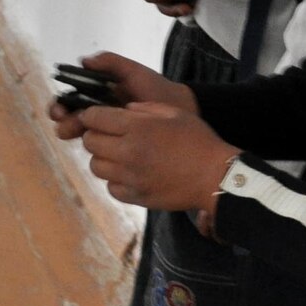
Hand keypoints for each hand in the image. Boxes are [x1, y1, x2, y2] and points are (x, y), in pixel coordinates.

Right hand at [46, 51, 194, 139]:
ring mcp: (109, 133)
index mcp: (100, 96)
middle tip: (65, 127)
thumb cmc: (158, 90)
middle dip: (63, 122)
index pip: (72, 100)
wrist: (185, 112)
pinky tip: (93, 149)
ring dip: (72, 134)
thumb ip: (111, 63)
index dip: (61, 104)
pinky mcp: (120, 150)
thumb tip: (84, 61)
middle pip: (71, 119)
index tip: (60, 109)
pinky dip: (92, 151)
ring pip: (82, 135)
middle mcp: (100, 114)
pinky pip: (100, 152)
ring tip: (72, 135)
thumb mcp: (135, 73)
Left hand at [80, 102, 239, 214]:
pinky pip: (111, 187)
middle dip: (96, 135)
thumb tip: (122, 110)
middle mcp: (128, 152)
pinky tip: (130, 174)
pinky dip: (116, 181)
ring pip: (96, 166)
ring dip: (104, 158)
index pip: (93, 118)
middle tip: (110, 135)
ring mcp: (130, 177)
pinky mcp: (136, 196)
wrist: (215, 177)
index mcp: (136, 128)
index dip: (92, 115)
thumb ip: (142, 109)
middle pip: (89, 142)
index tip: (97, 117)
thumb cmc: (197, 140)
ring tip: (120, 155)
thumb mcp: (172, 112)